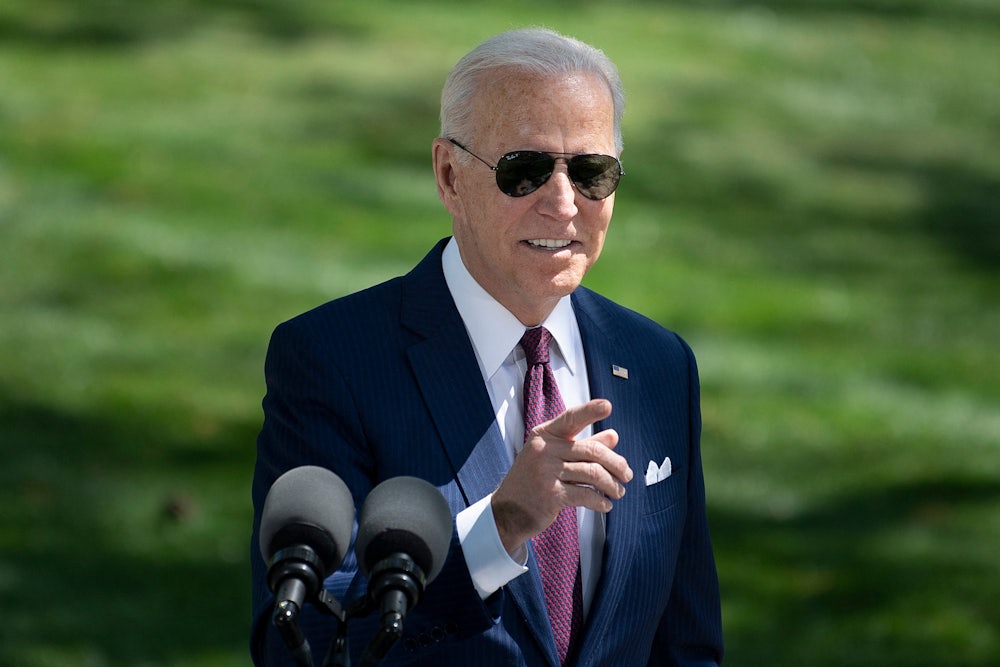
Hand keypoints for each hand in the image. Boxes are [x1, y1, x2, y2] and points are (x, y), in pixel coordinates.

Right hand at [491, 398, 632, 555]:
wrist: (507, 512)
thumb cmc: (533, 481)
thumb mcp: (553, 457)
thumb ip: (584, 445)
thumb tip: (614, 436)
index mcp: (544, 435)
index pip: (571, 418)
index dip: (590, 411)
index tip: (608, 406)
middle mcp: (544, 450)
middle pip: (592, 451)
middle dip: (615, 464)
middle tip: (627, 474)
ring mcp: (546, 472)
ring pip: (593, 473)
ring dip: (611, 485)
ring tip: (618, 492)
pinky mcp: (551, 495)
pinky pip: (586, 494)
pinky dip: (600, 501)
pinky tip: (605, 505)